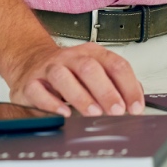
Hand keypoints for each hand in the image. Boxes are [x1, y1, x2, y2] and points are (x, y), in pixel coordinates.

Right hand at [5, 42, 145, 116]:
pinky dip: (51, 103)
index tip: (135, 107)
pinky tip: (64, 113)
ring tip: (93, 112)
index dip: (128, 86)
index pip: (115, 64)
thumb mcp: (95, 71)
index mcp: (92, 53)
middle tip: (117, 110)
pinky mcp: (30, 83)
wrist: (31, 62)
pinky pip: (38, 91)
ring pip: (63, 76)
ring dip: (80, 96)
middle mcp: (71, 58)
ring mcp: (49, 68)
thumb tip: (136, 101)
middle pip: (90, 68)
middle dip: (106, 91)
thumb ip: (116, 84)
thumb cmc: (69, 71)